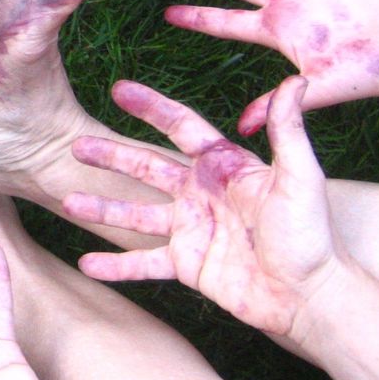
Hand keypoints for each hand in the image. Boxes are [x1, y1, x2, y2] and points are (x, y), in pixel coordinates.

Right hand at [65, 77, 340, 338]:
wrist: (310, 297)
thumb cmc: (311, 235)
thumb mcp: (300, 177)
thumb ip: (289, 131)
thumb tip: (294, 82)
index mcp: (223, 166)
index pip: (180, 128)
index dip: (151, 108)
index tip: (119, 90)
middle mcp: (200, 193)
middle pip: (146, 167)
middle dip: (111, 156)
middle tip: (76, 146)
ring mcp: (191, 229)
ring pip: (135, 215)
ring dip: (102, 208)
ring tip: (67, 203)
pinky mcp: (187, 265)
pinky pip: (143, 263)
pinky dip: (115, 265)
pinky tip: (85, 264)